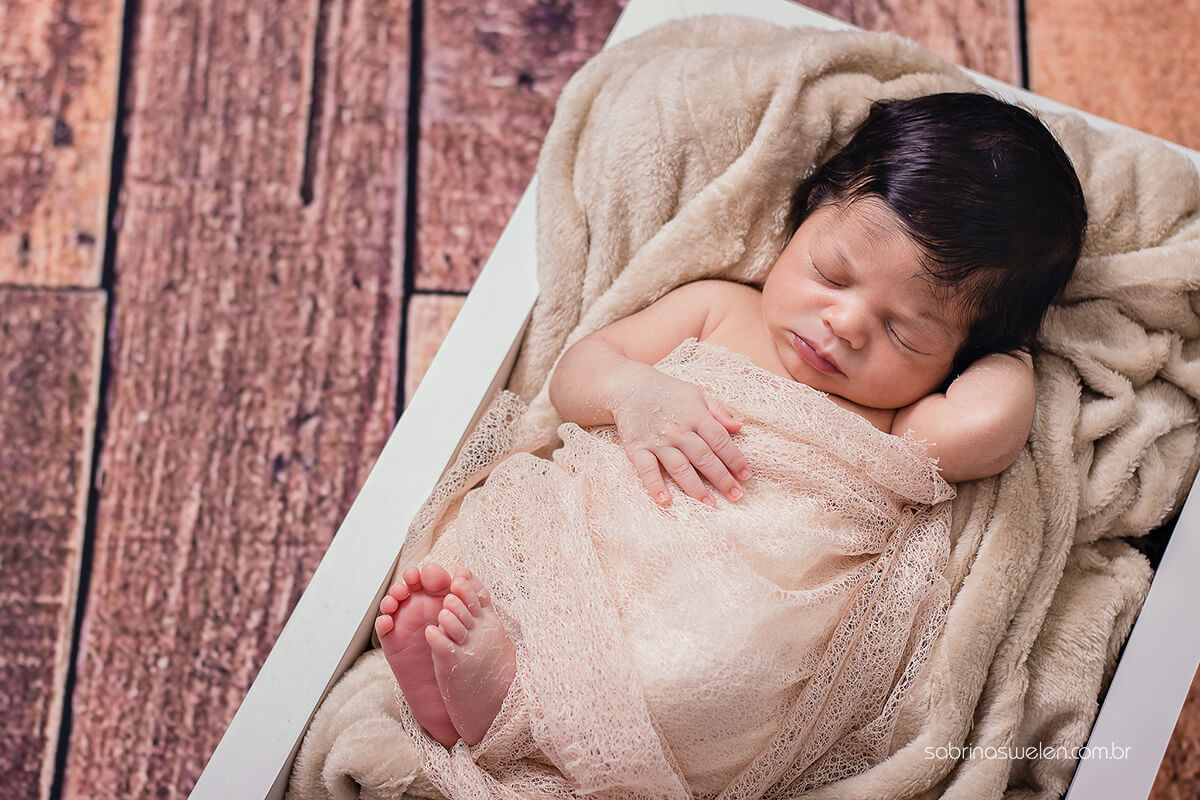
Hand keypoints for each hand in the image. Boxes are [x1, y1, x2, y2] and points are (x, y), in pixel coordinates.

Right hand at [612, 369, 750, 505]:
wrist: (629, 386)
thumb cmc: (668, 391)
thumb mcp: (697, 394)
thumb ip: (718, 411)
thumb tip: (738, 427)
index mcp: (695, 415)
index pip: (720, 440)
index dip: (734, 459)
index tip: (746, 476)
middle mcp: (678, 429)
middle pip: (703, 457)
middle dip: (721, 478)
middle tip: (735, 496)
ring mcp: (657, 440)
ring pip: (679, 467)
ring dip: (695, 487)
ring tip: (709, 504)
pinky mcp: (636, 448)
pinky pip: (646, 469)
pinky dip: (655, 485)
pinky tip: (665, 500)